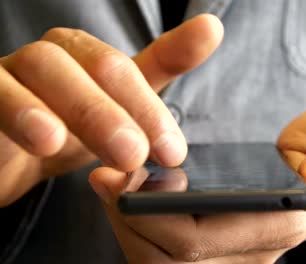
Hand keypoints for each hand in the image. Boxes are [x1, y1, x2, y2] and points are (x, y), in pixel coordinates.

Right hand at [0, 14, 223, 205]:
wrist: (6, 156)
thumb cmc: (65, 128)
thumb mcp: (114, 114)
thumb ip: (154, 90)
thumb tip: (210, 33)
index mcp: (89, 58)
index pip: (128, 71)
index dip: (152, 108)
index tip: (173, 148)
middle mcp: (54, 55)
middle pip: (96, 65)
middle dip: (127, 110)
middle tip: (143, 154)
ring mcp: (12, 69)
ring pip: (45, 68)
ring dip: (84, 109)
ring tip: (112, 152)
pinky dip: (20, 111)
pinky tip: (45, 139)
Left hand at [88, 103, 305, 263]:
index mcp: (282, 225)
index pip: (205, 241)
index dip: (158, 216)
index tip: (125, 182)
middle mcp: (254, 250)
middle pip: (173, 257)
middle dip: (129, 219)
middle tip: (105, 176)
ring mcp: (234, 251)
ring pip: (163, 261)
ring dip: (127, 225)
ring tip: (109, 183)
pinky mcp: (218, 241)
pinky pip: (165, 252)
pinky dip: (137, 228)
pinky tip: (126, 195)